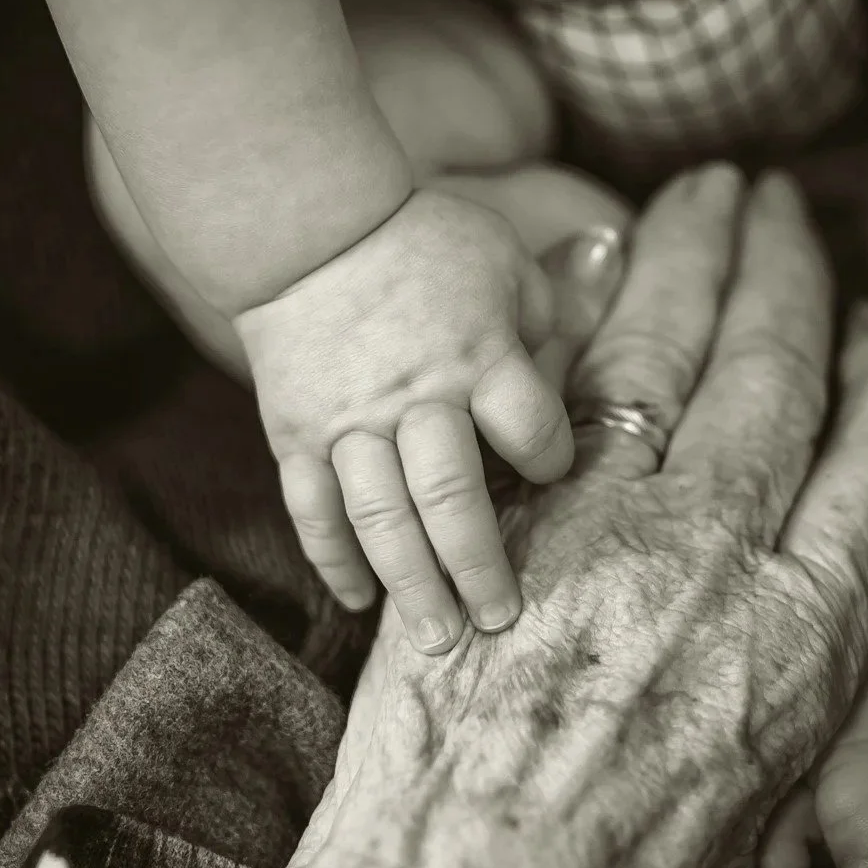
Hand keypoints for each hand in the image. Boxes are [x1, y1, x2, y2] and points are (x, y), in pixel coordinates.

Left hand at [175, 165, 867, 867]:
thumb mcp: (745, 839)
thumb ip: (772, 715)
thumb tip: (772, 652)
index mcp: (814, 653)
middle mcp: (723, 571)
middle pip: (781, 375)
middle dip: (788, 270)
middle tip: (785, 199)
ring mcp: (600, 541)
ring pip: (669, 359)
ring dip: (690, 259)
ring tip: (708, 193)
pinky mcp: (489, 535)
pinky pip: (552, 398)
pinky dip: (576, 319)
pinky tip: (590, 266)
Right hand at [235, 189, 573, 653]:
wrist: (308, 225)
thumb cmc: (423, 241)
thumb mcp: (505, 262)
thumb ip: (545, 325)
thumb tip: (570, 383)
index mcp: (478, 355)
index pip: (531, 430)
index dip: (550, 460)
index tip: (551, 472)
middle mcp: (416, 398)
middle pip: (453, 496)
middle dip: (479, 566)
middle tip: (501, 623)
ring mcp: (349, 422)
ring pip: (381, 518)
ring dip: (410, 584)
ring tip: (436, 641)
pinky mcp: (297, 435)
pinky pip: (313, 510)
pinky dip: (333, 559)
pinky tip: (358, 602)